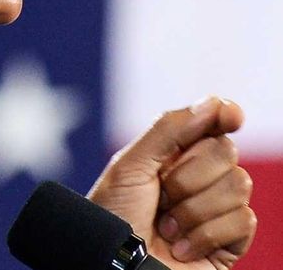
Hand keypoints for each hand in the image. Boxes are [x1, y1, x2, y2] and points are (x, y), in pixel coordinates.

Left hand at [87, 97, 256, 269]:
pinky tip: (181, 247)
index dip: (224, 115)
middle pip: (226, 151)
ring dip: (193, 210)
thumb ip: (168, 129)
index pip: (210, 124)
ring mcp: (215, 209)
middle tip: (160, 197)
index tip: (229, 116)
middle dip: (188, 176)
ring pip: (239, 184)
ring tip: (166, 227)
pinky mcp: (228, 242)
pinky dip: (206, 234)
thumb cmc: (113, 216)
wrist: (115, 264)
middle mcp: (198, 178)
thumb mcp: (129, 166)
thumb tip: (213, 103)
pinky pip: (243, 221)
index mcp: (171, 154)